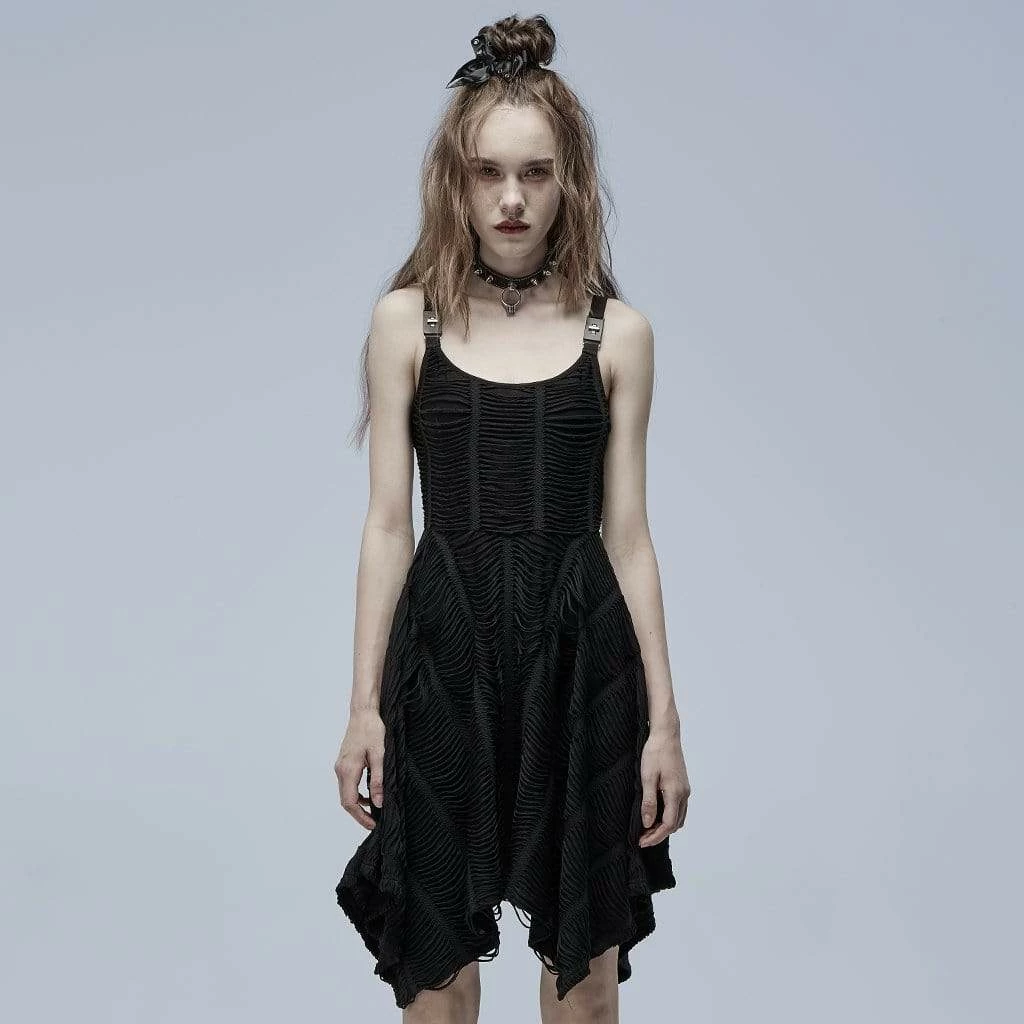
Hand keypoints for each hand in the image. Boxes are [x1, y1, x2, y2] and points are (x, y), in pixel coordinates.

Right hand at [334, 708, 385, 830]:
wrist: (363, 712)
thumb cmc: (373, 730)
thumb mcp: (380, 755)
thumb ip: (378, 780)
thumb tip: (378, 802)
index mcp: (348, 770)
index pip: (350, 802)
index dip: (361, 817)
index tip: (373, 825)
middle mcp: (340, 770)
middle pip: (346, 800)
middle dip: (359, 814)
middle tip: (374, 822)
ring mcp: (340, 766)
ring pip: (346, 793)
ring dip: (358, 804)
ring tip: (375, 809)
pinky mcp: (344, 763)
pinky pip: (348, 784)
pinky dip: (357, 793)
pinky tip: (370, 793)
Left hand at [638, 723, 689, 847]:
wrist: (666, 735)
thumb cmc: (655, 753)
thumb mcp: (647, 777)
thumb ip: (648, 802)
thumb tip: (648, 823)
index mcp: (676, 794)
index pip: (668, 825)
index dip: (655, 836)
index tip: (641, 841)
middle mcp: (684, 794)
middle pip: (675, 824)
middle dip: (659, 834)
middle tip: (642, 837)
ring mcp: (685, 790)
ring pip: (678, 817)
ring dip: (664, 826)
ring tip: (647, 828)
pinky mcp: (682, 785)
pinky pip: (679, 808)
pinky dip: (669, 816)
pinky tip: (656, 814)